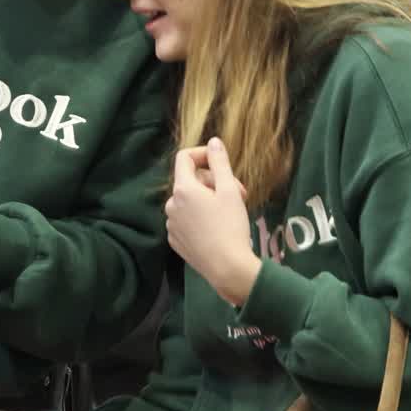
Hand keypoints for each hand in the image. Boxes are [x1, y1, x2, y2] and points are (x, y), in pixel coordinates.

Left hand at [166, 138, 260, 306]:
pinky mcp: (176, 240)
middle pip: (190, 180)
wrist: (227, 268)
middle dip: (214, 181)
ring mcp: (171, 224)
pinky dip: (201, 217)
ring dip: (209, 200)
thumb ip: (220, 163)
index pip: (184, 158)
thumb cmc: (231, 226)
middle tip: (239, 192)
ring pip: (190, 201)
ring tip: (231, 212)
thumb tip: (213, 142)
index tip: (220, 161)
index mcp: (182, 189)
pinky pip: (187, 219)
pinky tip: (218, 228)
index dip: (202, 154)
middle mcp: (171, 205)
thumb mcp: (229, 191)